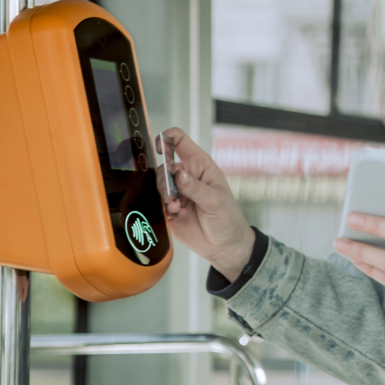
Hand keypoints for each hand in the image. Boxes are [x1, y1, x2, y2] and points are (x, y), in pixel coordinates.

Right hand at [157, 128, 255, 280]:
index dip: (167, 138)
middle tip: (173, 194)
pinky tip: (177, 214)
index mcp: (200, 166)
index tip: (160, 146)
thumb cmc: (227, 218)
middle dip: (165, 179)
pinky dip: (164, 207)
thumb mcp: (215, 200)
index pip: (180, 142)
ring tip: (177, 206)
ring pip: (158, 184)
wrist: (224, 245)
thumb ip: (195, 187)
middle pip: (164, 165)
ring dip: (165, 195)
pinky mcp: (169, 208)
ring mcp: (177, 192)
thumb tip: (178, 174)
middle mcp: (187, 176)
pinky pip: (157, 202)